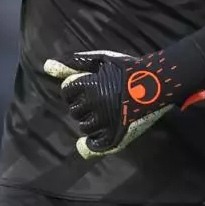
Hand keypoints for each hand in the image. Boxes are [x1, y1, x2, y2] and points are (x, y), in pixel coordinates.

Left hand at [43, 50, 204, 158]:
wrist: (157, 82)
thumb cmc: (128, 69)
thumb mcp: (101, 60)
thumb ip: (74, 63)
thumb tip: (46, 66)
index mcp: (89, 86)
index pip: (67, 92)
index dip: (75, 90)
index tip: (87, 88)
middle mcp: (95, 105)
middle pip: (75, 111)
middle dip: (82, 105)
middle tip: (98, 100)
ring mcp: (106, 122)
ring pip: (85, 127)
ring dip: (90, 121)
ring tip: (104, 113)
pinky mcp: (117, 136)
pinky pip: (95, 145)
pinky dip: (92, 143)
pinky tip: (97, 136)